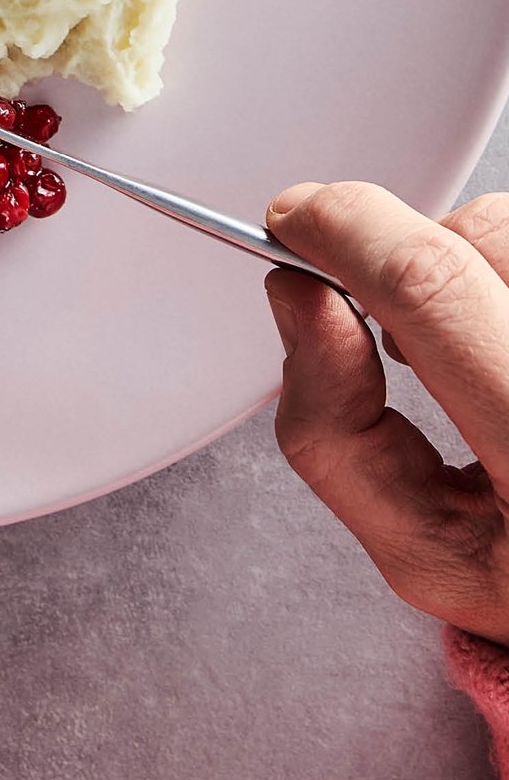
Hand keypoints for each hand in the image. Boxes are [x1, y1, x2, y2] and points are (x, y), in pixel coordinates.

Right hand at [266, 182, 508, 643]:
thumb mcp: (422, 555)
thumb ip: (336, 436)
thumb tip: (300, 303)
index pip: (432, 288)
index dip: (345, 232)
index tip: (292, 225)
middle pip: (477, 236)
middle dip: (391, 251)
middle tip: (369, 311)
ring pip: (507, 228)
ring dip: (453, 262)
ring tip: (452, 345)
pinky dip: (491, 270)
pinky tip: (489, 336)